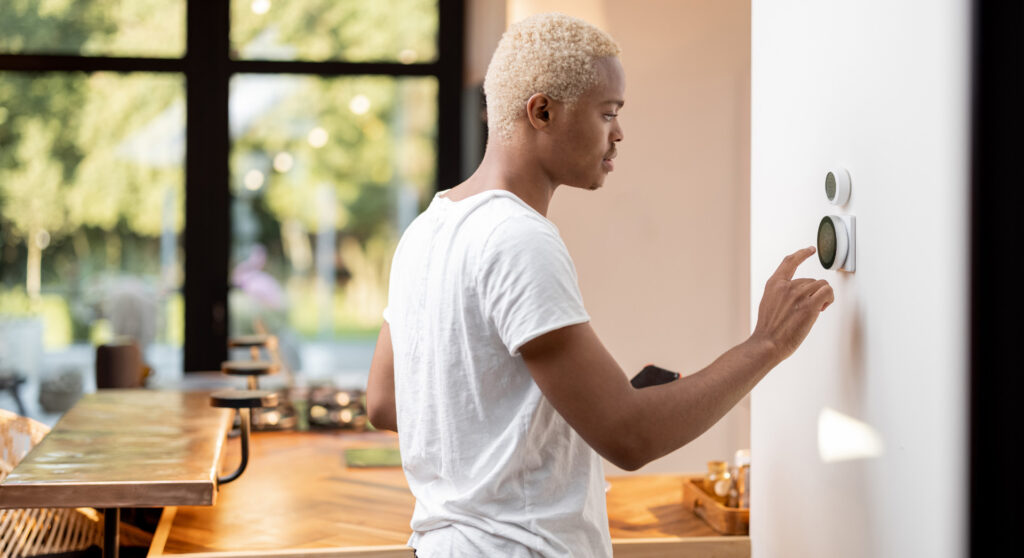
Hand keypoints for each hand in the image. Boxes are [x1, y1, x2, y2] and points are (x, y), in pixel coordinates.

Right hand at [751, 247, 834, 363]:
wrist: (768, 344)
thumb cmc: (768, 330)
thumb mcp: (768, 304)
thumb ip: (781, 294)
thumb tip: (798, 296)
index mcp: (774, 285)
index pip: (789, 262)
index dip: (801, 254)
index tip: (809, 250)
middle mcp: (786, 286)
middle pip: (811, 279)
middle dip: (814, 292)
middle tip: (812, 307)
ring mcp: (798, 295)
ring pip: (821, 285)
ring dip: (822, 297)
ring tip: (817, 309)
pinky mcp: (810, 306)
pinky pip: (827, 292)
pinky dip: (829, 298)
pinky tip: (824, 307)